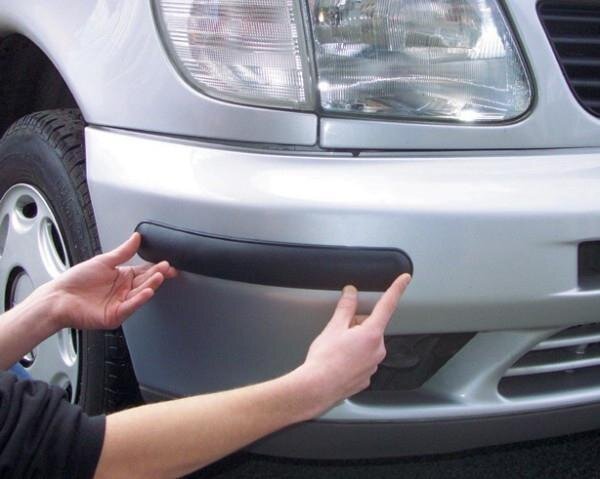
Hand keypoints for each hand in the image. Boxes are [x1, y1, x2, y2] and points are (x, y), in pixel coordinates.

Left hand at [47, 233, 176, 329]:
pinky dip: (140, 300)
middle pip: (145, 282)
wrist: (59, 298)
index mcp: (122, 277)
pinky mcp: (115, 315)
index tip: (167, 263)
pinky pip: (131, 307)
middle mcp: (124, 291)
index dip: (156, 267)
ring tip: (160, 276)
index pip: (144, 271)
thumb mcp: (103, 260)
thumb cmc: (76, 281)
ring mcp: (121, 304)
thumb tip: (136, 238)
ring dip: (151, 285)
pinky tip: (147, 292)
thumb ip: (123, 251)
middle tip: (167, 268)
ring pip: (140, 294)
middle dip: (158, 275)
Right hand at [297, 273, 410, 417]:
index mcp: (372, 334)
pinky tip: (338, 361)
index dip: (397, 289)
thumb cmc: (324, 361)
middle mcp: (378, 350)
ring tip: (336, 350)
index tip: (405, 279)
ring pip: (366, 344)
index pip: (387, 305)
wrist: (317, 388)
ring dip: (354, 342)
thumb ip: (346, 307)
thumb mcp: (334, 327)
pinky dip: (352, 357)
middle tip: (338, 332)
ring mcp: (373, 365)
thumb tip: (351, 293)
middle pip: (371, 326)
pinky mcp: (366, 377)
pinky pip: (362, 360)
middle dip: (356, 325)